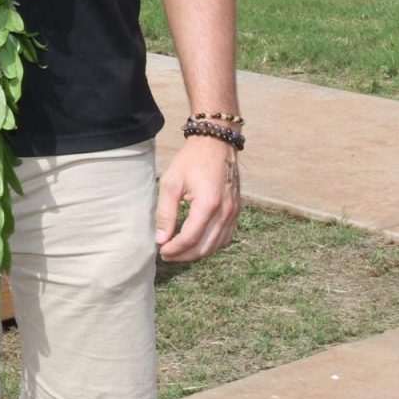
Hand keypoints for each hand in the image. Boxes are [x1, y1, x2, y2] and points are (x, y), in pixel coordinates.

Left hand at [155, 135, 240, 262]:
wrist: (216, 144)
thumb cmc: (191, 160)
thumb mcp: (171, 183)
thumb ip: (165, 213)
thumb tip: (161, 239)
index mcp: (208, 204)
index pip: (190, 238)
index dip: (174, 249)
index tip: (162, 251)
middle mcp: (225, 211)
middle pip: (204, 247)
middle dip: (184, 255)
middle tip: (168, 254)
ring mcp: (233, 212)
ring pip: (216, 246)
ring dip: (197, 253)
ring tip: (180, 251)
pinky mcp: (237, 211)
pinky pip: (226, 237)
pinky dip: (212, 245)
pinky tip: (198, 243)